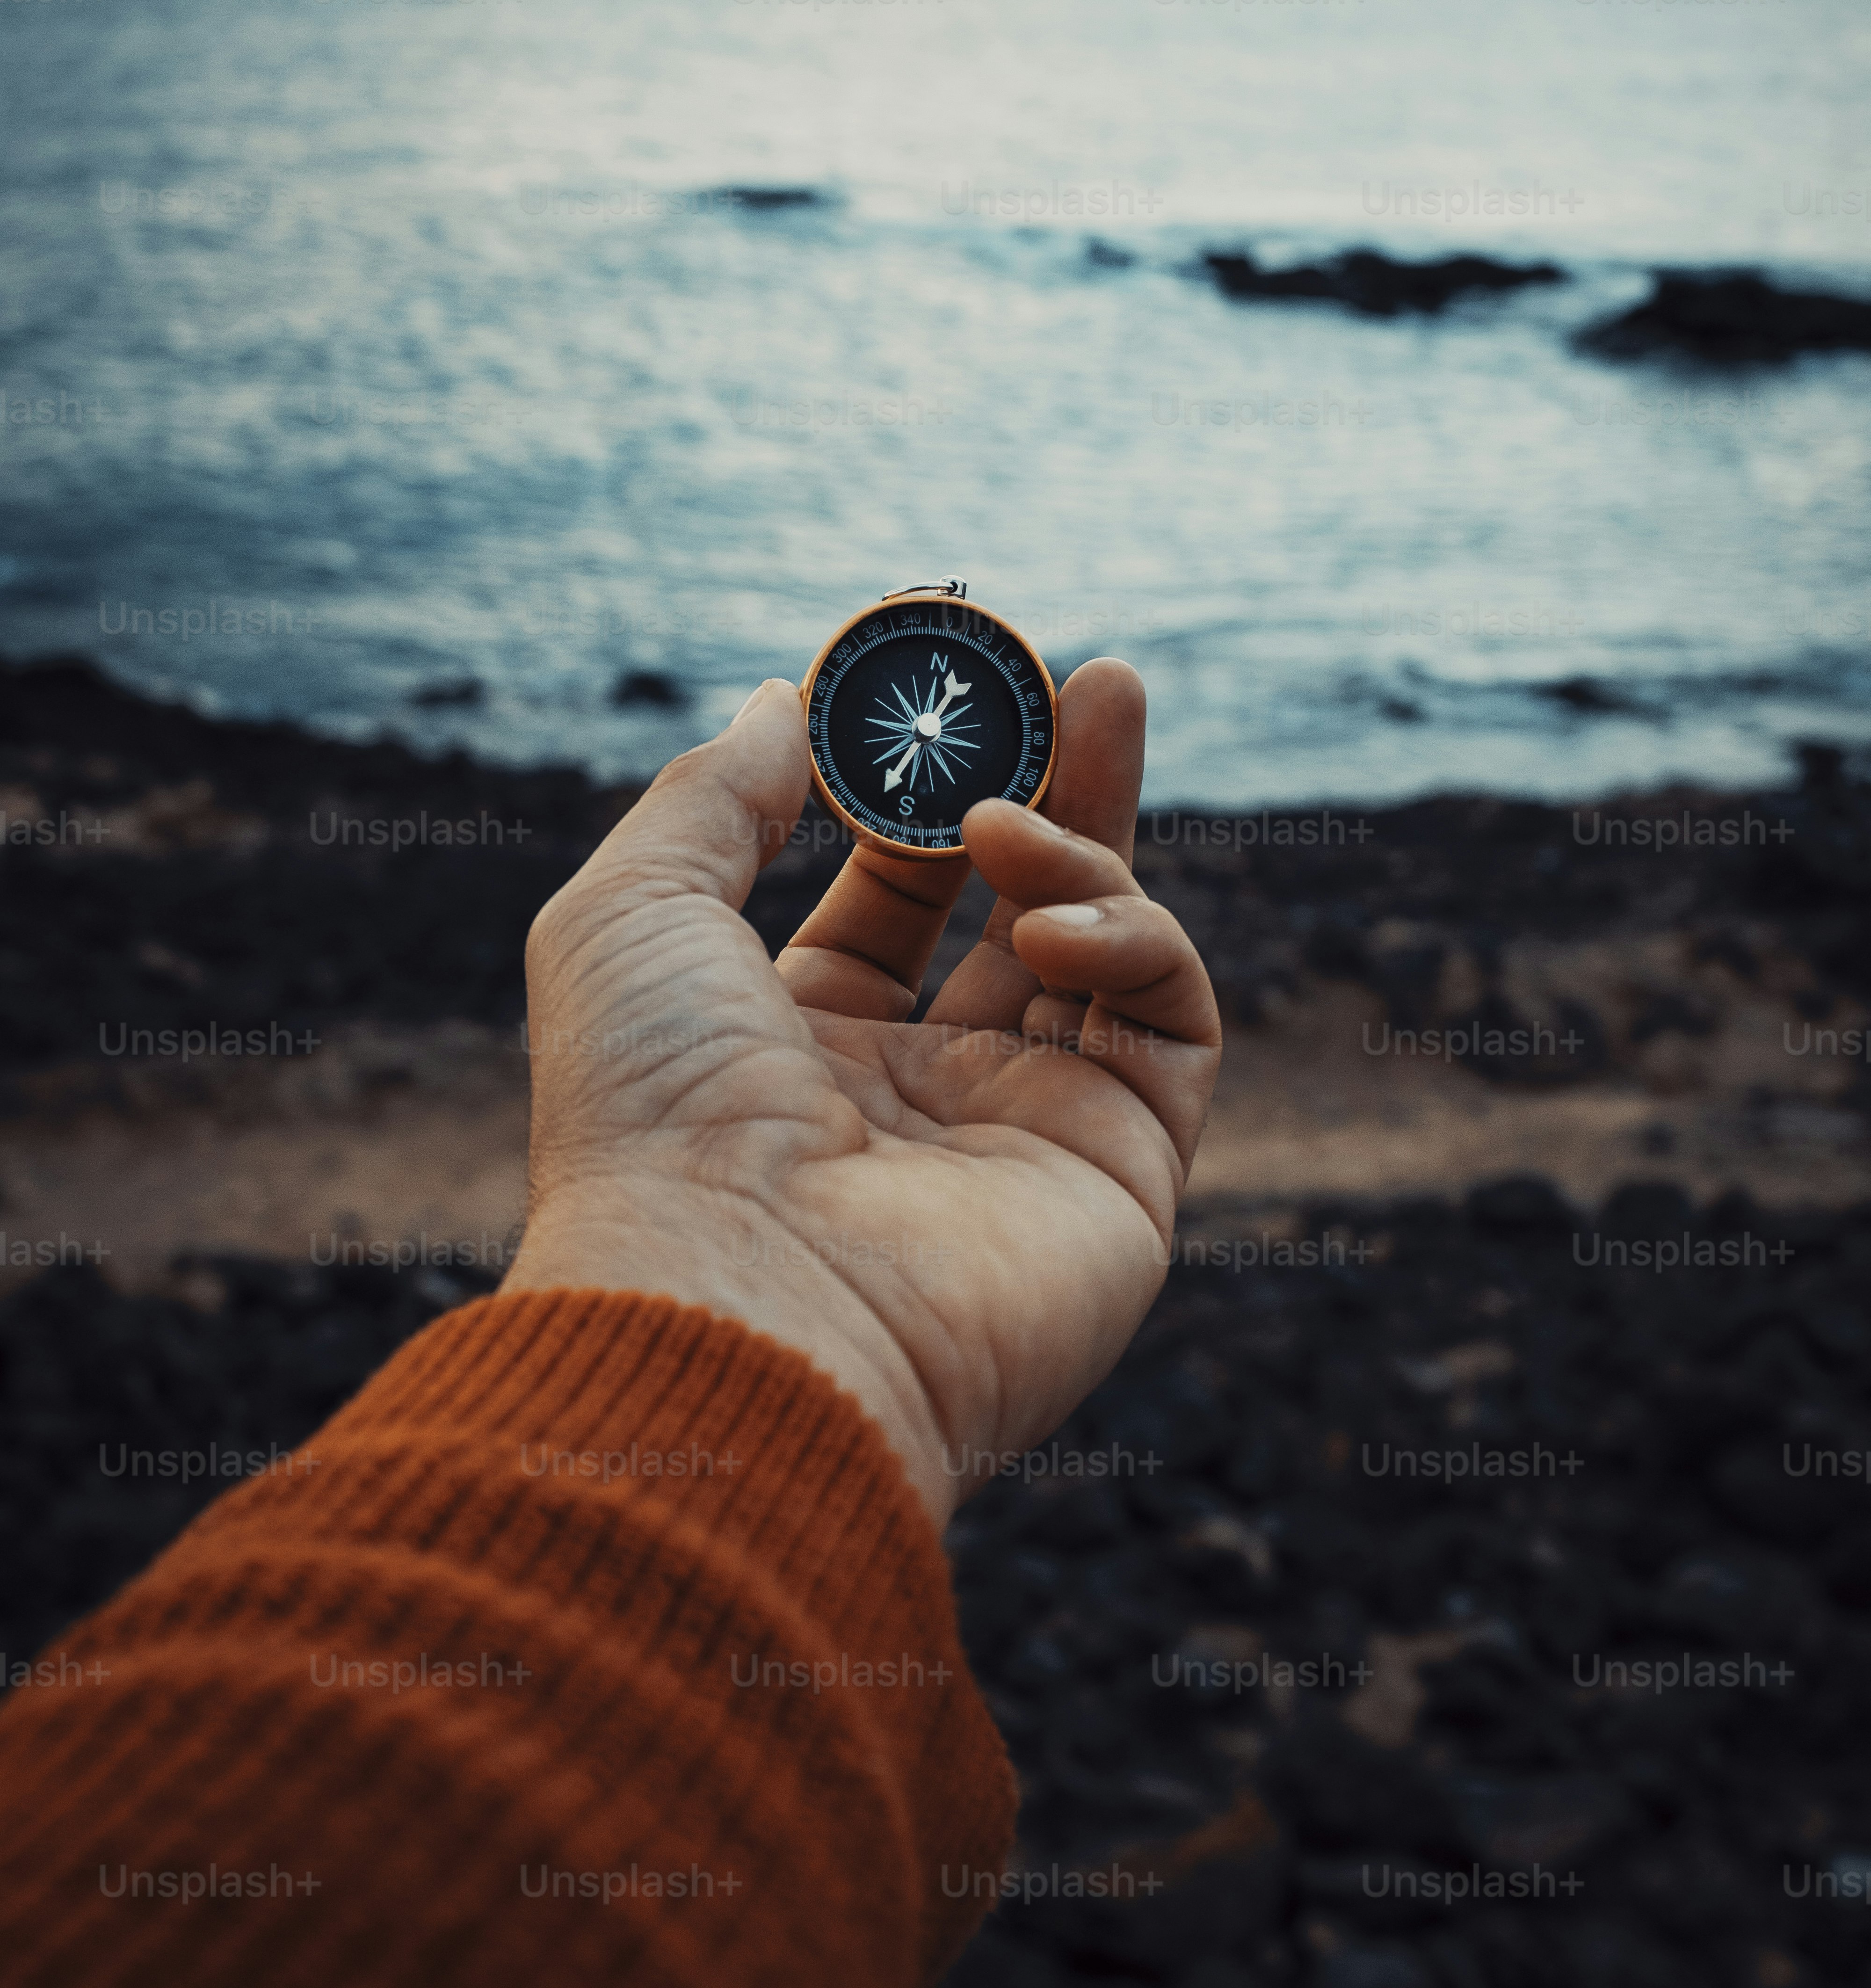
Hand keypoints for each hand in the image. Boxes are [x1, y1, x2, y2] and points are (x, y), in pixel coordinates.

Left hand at [503, 660, 1221, 1527]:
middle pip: (1023, 908)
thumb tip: (776, 701)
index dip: (927, 790)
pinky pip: (1170, 1019)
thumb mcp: (630, 918)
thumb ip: (709, 799)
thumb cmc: (653, 1122)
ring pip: (1113, 949)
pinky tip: (1052, 919)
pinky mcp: (1125, 1171)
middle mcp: (924, 1096)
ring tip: (1012, 819)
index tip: (957, 685)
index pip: (896, 895)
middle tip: (1098, 674)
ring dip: (1086, 847)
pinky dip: (1133, 939)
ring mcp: (1031, 1134)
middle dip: (1064, 786)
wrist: (737, 1312)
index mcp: (803, 1050)